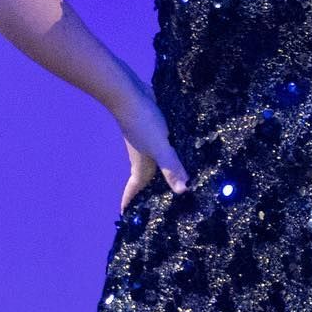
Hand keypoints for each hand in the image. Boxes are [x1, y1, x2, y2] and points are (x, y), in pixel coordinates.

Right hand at [110, 71, 189, 211]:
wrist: (130, 94)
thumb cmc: (143, 123)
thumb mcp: (160, 147)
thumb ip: (172, 168)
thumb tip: (184, 191)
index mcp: (141, 167)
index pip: (133, 191)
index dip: (130, 204)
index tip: (126, 217)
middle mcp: (143, 158)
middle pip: (146, 181)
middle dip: (150, 194)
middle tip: (161, 207)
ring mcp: (147, 144)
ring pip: (154, 165)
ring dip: (161, 175)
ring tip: (175, 185)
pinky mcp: (153, 131)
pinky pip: (161, 149)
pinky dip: (168, 156)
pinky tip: (180, 155)